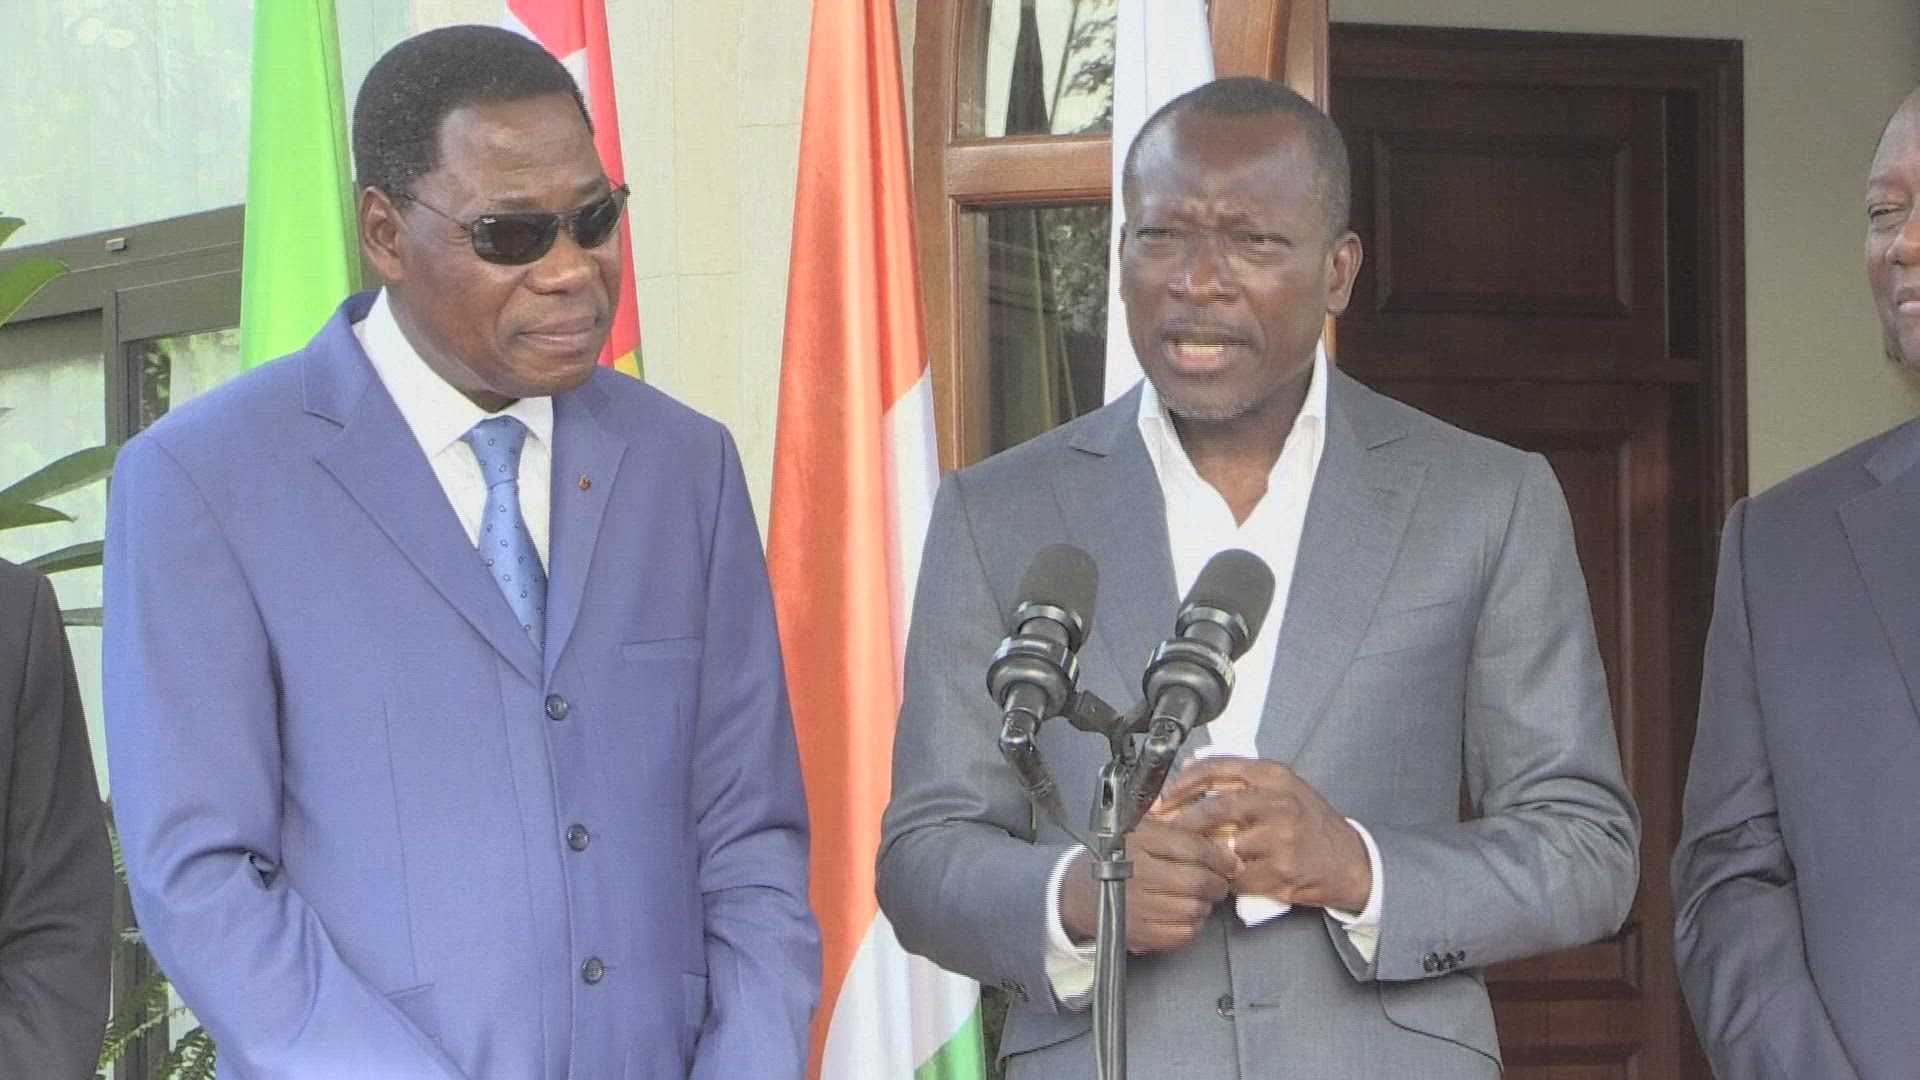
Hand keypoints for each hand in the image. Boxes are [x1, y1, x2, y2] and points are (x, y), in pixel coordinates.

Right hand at [1057, 810, 1237, 956]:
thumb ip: (1176, 829)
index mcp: (1139, 841)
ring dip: (1205, 904)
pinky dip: (1193, 925)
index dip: (1221, 857)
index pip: (1193, 847)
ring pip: (1194, 909)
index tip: (1232, 862)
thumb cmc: (1115, 858)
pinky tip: (1186, 914)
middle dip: (1218, 883)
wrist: (1078, 892)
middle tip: (1221, 881)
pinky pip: (1182, 933)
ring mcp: (1136, 906)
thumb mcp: (1140, 830)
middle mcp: (1136, 873)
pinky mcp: (1139, 933)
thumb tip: (1220, 834)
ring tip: (1200, 897)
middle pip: (1197, 881)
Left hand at [1163, 757, 1371, 912]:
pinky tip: (1228, 875)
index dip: (1183, 783)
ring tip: (1200, 856)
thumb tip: (1191, 766)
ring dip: (1205, 855)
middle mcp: (1279, 803)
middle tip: (1166, 831)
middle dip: (1183, 822)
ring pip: (1222, 847)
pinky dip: (1226, 878)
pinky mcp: (1281, 871)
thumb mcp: (1282, 787)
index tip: (1164, 798)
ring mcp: (1281, 839)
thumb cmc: (1311, 823)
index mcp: (1275, 776)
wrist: (1350, 861)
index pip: (1217, 768)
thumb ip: (1240, 777)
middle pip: (1214, 808)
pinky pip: (1236, 877)